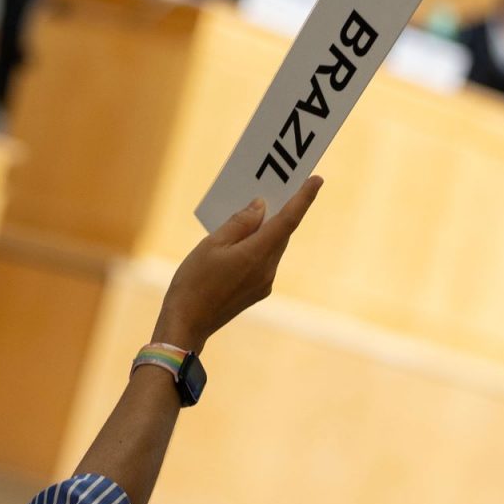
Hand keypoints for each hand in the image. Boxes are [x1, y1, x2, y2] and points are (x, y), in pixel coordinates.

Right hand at [152, 176, 322, 351]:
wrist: (186, 323)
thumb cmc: (194, 282)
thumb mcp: (212, 244)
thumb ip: (240, 223)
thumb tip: (261, 207)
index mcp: (257, 254)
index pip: (288, 220)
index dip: (304, 198)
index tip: (317, 179)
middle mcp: (267, 270)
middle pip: (281, 233)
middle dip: (282, 210)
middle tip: (279, 187)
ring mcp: (264, 283)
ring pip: (272, 247)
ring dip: (267, 229)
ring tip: (253, 211)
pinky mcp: (257, 291)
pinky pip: (264, 260)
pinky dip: (258, 245)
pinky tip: (241, 240)